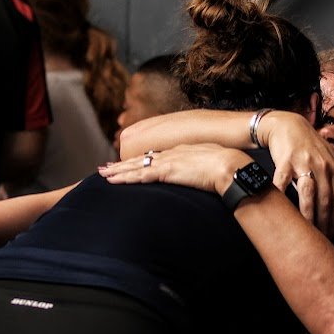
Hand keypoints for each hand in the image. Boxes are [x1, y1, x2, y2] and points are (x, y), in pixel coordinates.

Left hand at [99, 144, 249, 195]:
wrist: (231, 167)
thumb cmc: (228, 167)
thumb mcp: (212, 166)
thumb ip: (202, 169)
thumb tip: (203, 177)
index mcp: (182, 152)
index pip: (155, 157)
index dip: (141, 162)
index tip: (129, 164)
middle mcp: (171, 154)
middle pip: (141, 160)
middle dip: (122, 165)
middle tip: (106, 168)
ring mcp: (168, 162)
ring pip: (136, 167)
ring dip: (118, 172)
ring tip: (103, 174)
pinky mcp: (166, 171)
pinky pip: (140, 175)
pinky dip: (125, 178)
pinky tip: (114, 181)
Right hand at [258, 111, 333, 235]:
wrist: (287, 125)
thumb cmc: (309, 144)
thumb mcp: (332, 155)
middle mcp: (322, 165)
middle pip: (326, 199)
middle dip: (326, 222)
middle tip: (322, 239)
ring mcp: (303, 163)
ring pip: (308, 194)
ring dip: (308, 214)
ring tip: (307, 231)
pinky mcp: (285, 161)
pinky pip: (283, 182)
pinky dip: (282, 196)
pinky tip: (282, 209)